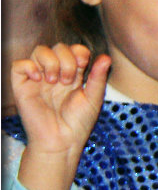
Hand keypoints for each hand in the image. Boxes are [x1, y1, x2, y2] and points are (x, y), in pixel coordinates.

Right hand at [11, 44, 109, 189]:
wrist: (61, 141)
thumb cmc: (78, 123)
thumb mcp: (93, 98)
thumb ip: (98, 77)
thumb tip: (106, 57)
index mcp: (74, 74)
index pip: (75, 50)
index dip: (79, 52)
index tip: (83, 64)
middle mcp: (55, 73)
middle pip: (58, 47)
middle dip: (67, 59)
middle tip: (69, 81)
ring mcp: (38, 78)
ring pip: (40, 51)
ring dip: (51, 62)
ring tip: (55, 81)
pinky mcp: (22, 86)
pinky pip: (20, 65)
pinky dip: (30, 66)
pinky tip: (40, 79)